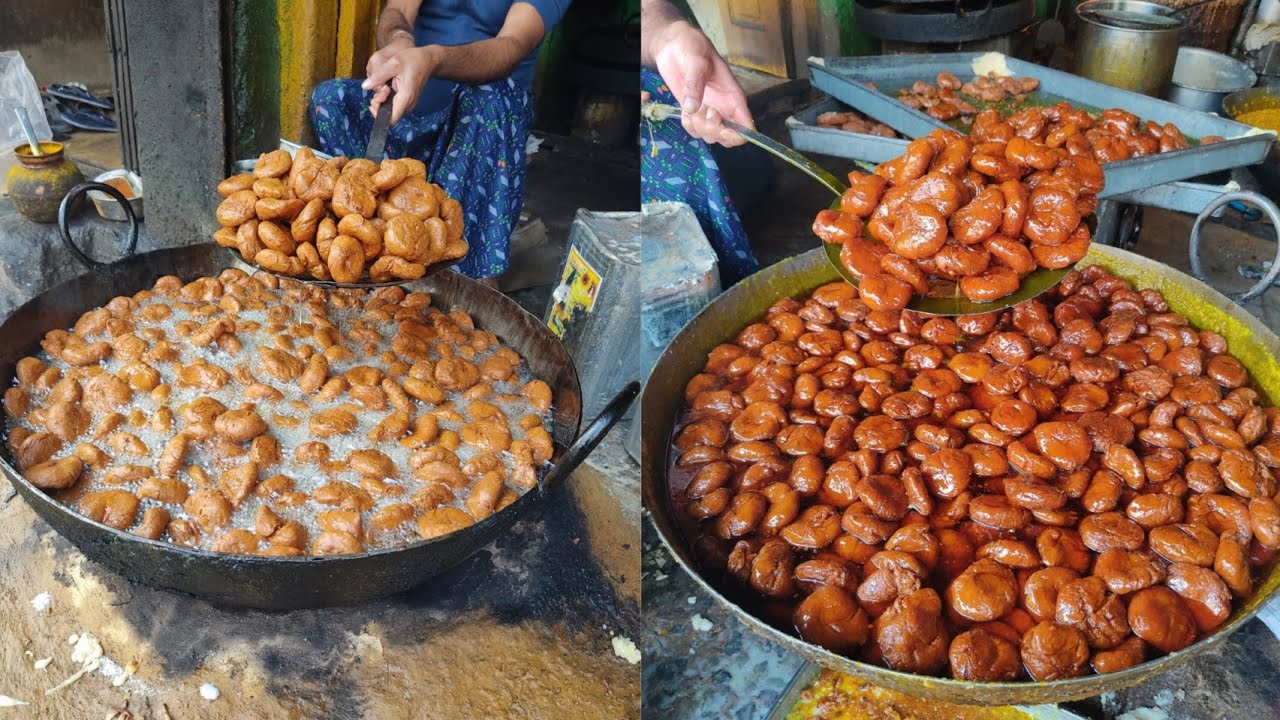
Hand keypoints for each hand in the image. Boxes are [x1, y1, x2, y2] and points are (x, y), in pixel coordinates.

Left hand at [363, 44, 437, 124]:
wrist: (428, 60)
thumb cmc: (414, 60)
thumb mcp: (393, 63)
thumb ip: (378, 76)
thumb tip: (365, 86)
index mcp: (405, 98)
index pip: (390, 119)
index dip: (378, 113)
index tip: (375, 99)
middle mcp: (408, 104)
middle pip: (387, 114)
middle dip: (379, 102)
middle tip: (381, 86)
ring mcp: (408, 103)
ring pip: (389, 109)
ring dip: (382, 98)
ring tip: (385, 84)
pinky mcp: (407, 101)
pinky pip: (393, 104)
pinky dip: (387, 96)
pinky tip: (388, 85)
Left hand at [650, 20, 751, 146]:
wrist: (673, 44)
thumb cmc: (692, 46)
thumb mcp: (696, 61)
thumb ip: (695, 85)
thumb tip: (693, 109)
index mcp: (732, 95)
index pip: (746, 123)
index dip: (738, 134)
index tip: (723, 129)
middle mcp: (723, 106)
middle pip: (729, 137)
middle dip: (715, 132)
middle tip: (703, 114)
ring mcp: (708, 110)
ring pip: (711, 136)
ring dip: (700, 129)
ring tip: (691, 110)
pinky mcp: (693, 111)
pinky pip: (694, 130)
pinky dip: (688, 126)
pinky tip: (684, 111)